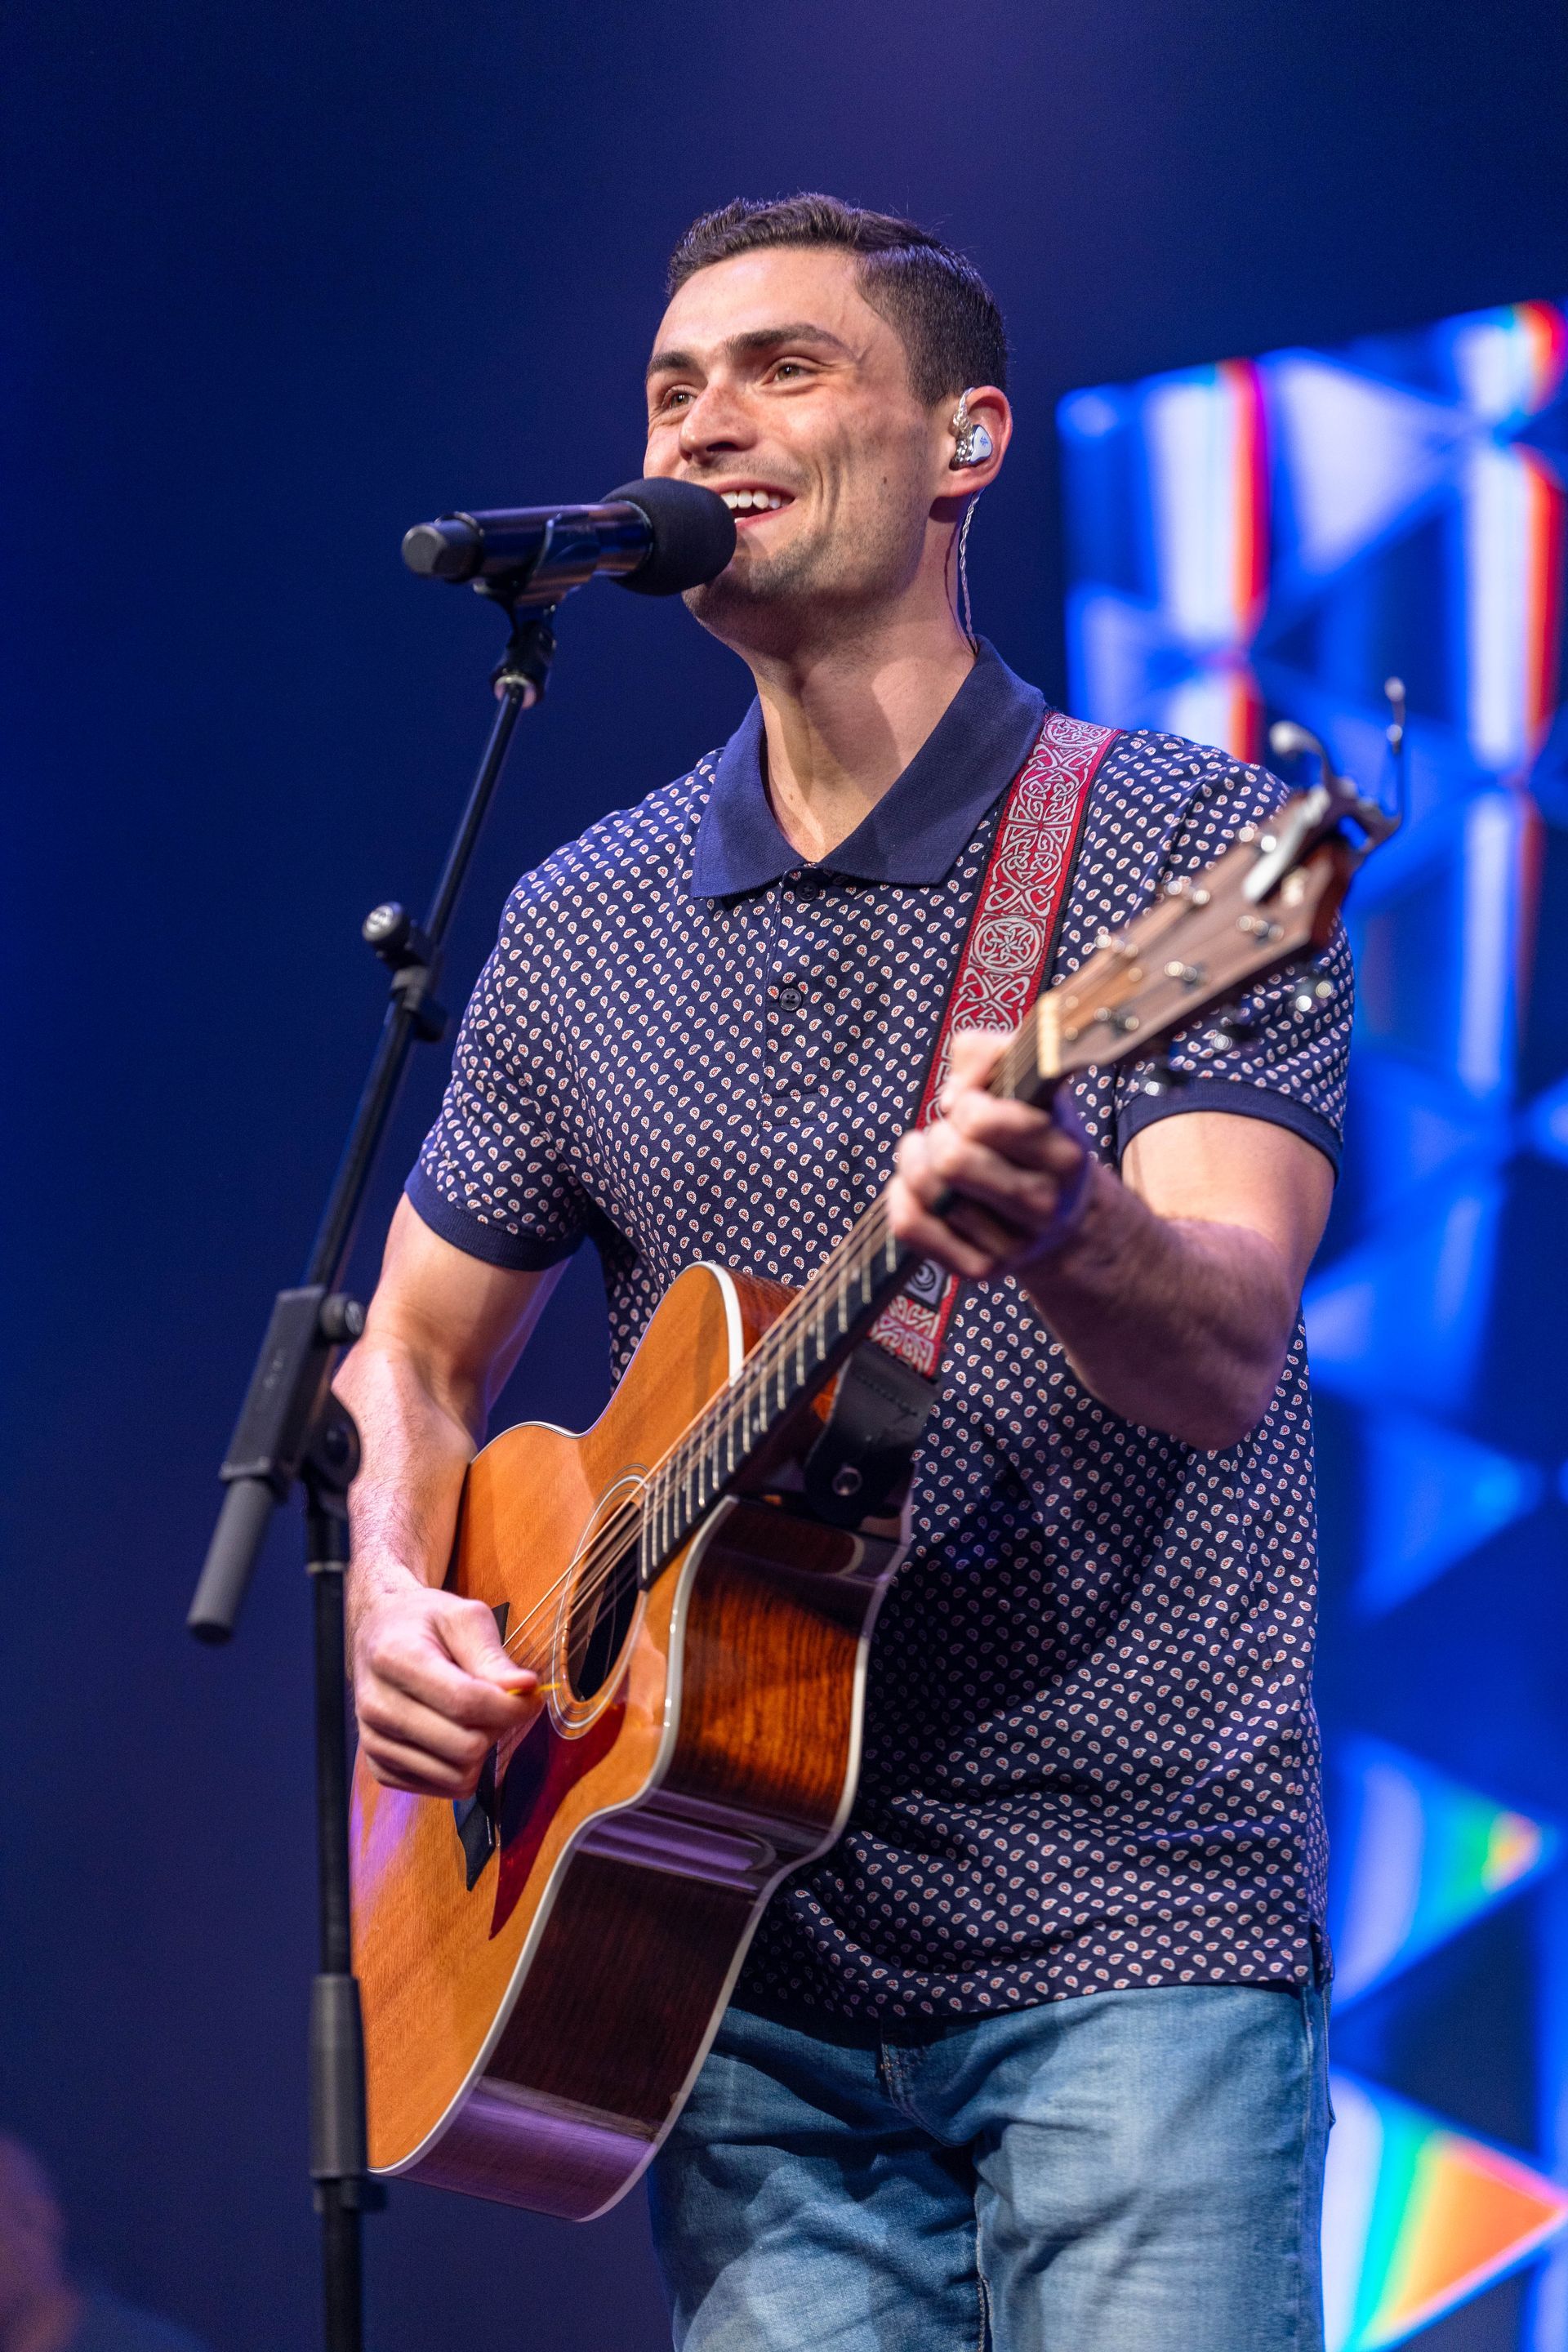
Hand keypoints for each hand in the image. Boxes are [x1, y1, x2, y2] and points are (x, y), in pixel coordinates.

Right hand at [351, 1576, 538, 1797]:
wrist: (379, 1635)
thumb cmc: (426, 1623)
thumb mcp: (463, 1618)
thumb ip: (492, 1656)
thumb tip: (525, 1688)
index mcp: (395, 1659)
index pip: (465, 1702)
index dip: (511, 1706)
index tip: (532, 1696)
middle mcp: (377, 1706)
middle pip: (465, 1746)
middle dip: (498, 1727)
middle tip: (500, 1704)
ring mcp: (374, 1742)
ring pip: (457, 1776)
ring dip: (483, 1750)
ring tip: (477, 1718)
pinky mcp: (381, 1768)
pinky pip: (444, 1788)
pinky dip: (463, 1767)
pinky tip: (457, 1735)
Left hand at [886, 1029, 1091, 1280]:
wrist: (1061, 1214)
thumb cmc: (1031, 1134)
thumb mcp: (1025, 1080)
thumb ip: (988, 1053)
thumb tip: (955, 1093)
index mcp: (1064, 1153)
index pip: (982, 1121)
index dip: (965, 1103)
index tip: (971, 1104)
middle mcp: (1044, 1203)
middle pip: (951, 1161)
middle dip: (939, 1135)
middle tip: (951, 1134)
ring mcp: (1015, 1244)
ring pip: (927, 1191)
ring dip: (917, 1163)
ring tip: (934, 1155)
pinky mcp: (982, 1270)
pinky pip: (910, 1226)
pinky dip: (901, 1198)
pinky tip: (916, 1187)